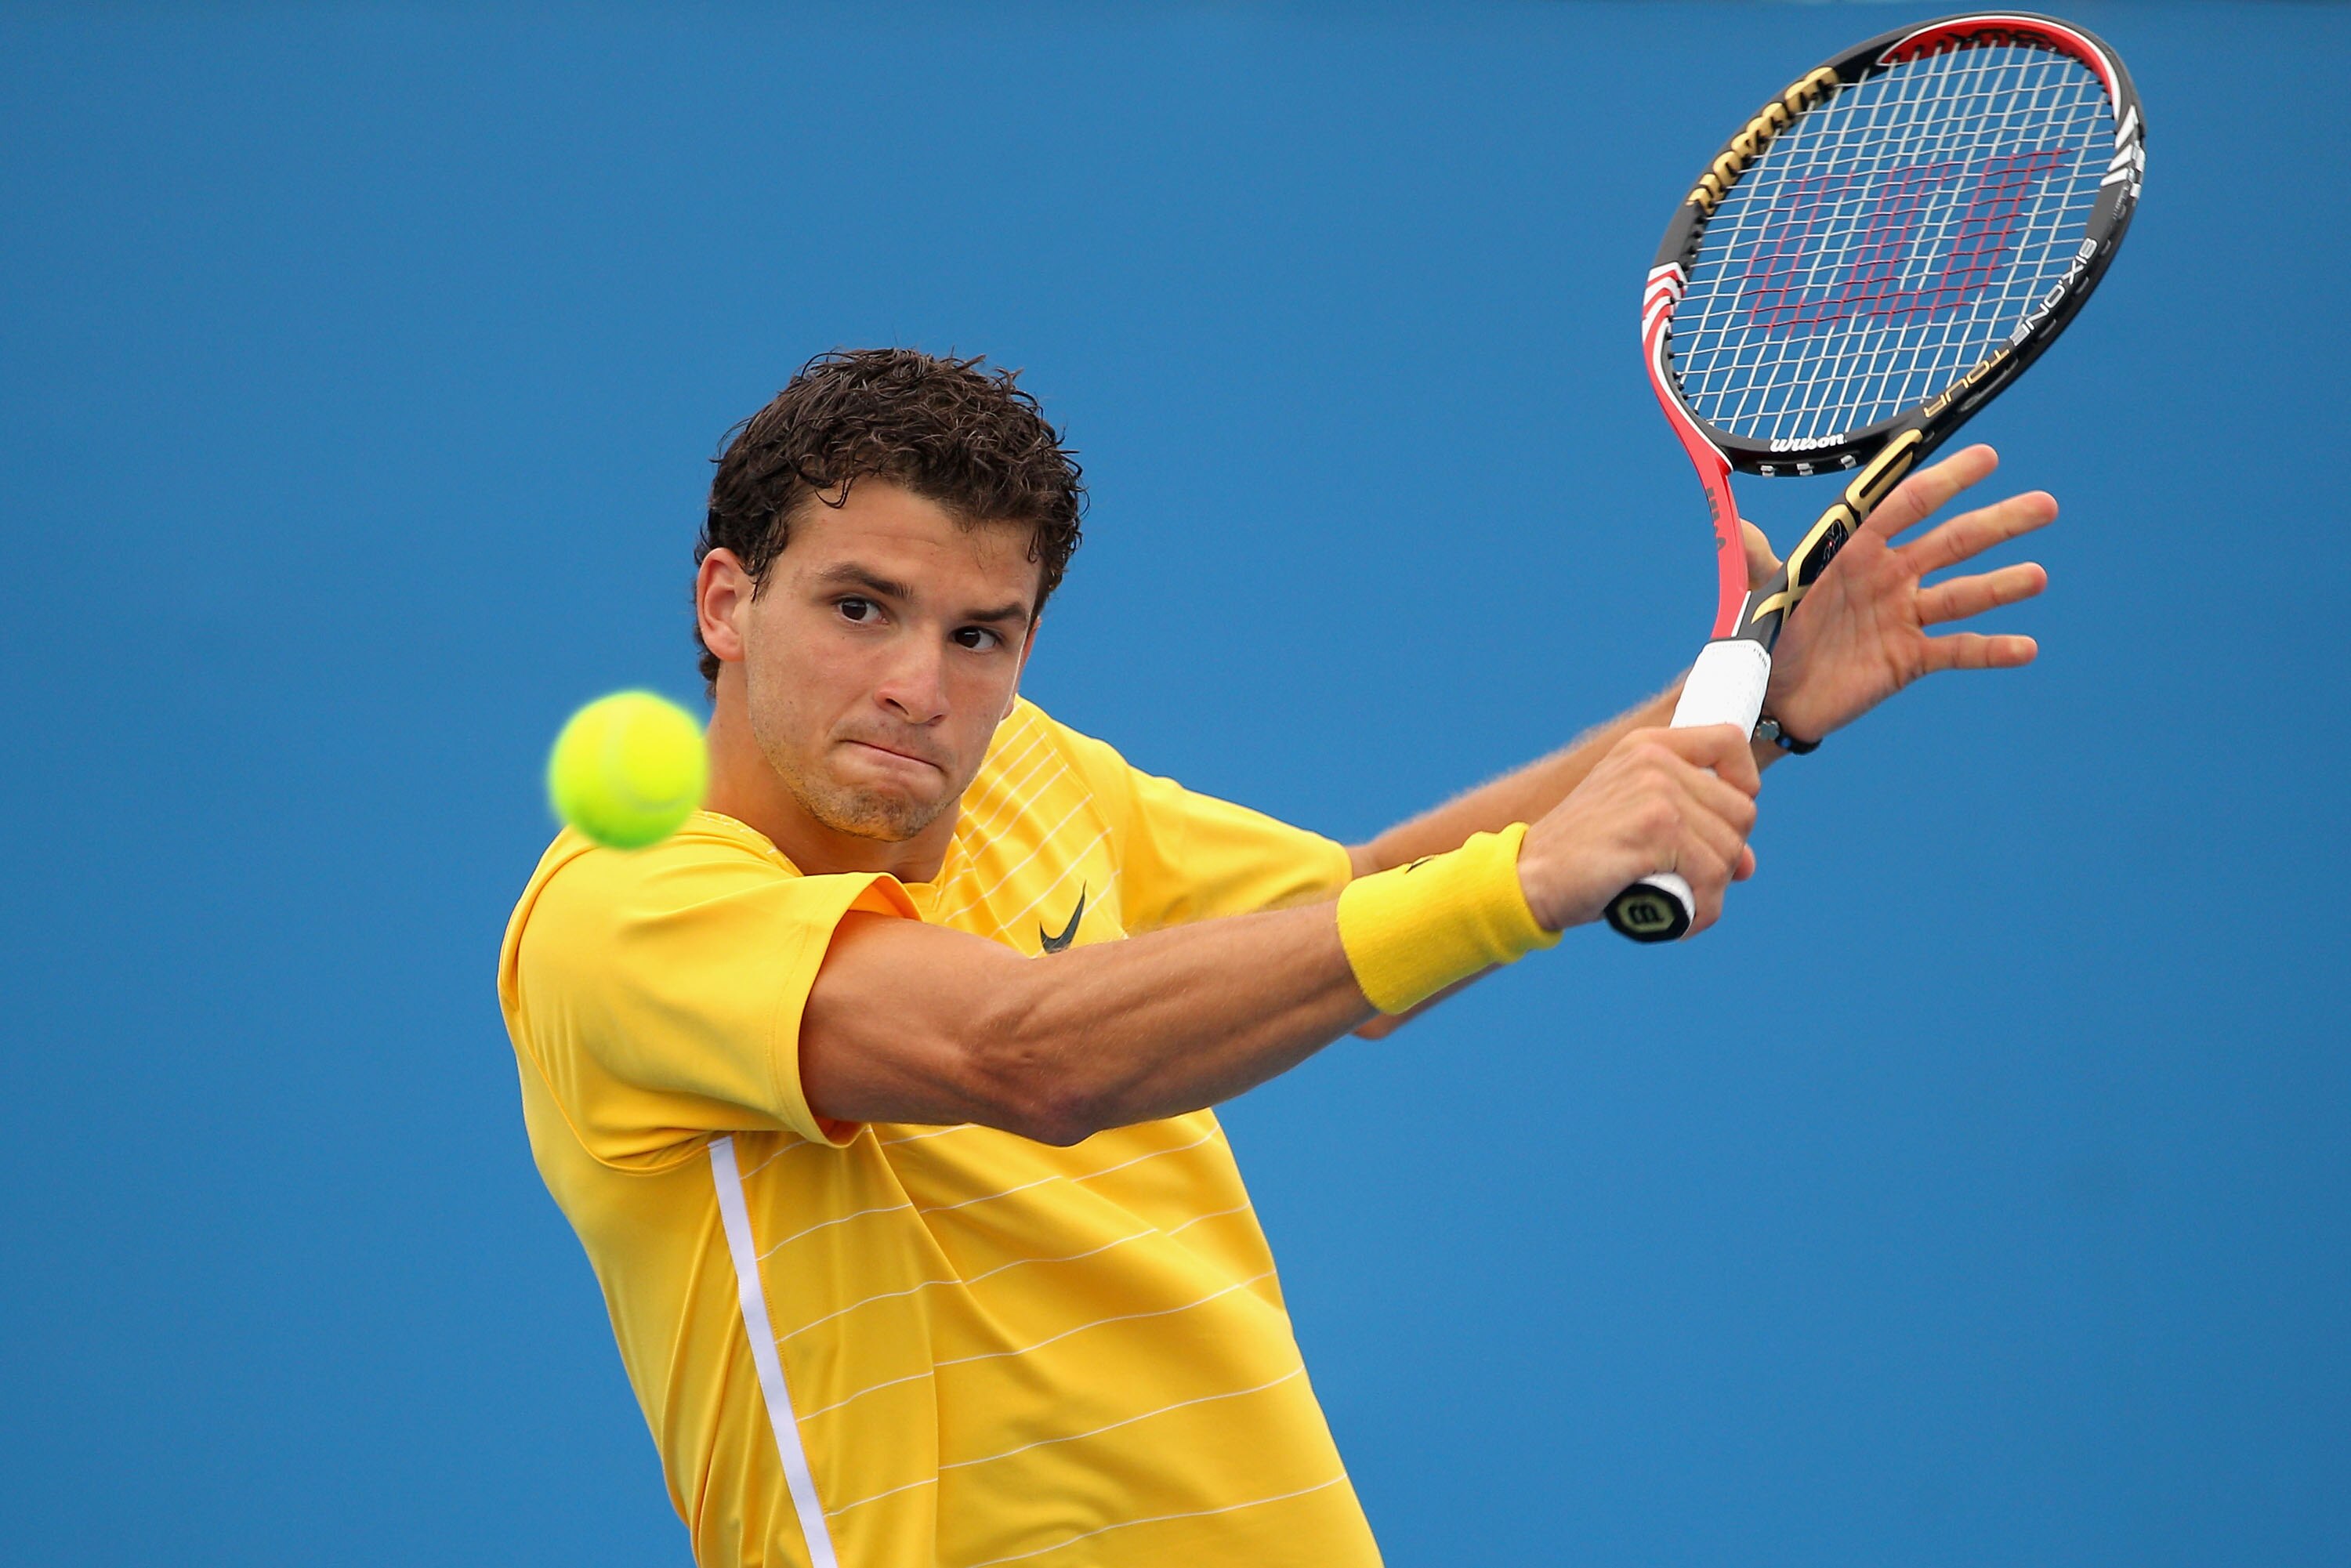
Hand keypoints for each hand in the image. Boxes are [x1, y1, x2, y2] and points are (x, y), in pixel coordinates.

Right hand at [1517, 724, 1759, 934]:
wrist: (1528, 879)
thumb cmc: (1583, 858)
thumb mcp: (1636, 823)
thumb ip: (1691, 828)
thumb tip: (1748, 864)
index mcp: (1647, 747)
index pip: (1729, 741)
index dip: (1743, 782)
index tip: (1724, 820)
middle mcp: (1655, 762)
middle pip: (1740, 812)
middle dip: (1723, 858)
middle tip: (1686, 881)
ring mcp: (1656, 794)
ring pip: (1730, 852)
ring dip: (1710, 891)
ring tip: (1675, 904)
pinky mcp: (1656, 832)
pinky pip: (1711, 879)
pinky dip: (1700, 911)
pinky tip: (1674, 919)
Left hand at [1745, 444, 2053, 742]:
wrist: (1771, 695)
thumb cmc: (1769, 634)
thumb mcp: (1762, 593)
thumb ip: (1762, 560)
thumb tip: (1742, 527)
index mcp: (1857, 550)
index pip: (1906, 505)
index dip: (1945, 481)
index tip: (1987, 458)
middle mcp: (1889, 576)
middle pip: (1951, 542)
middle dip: (1997, 523)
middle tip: (2045, 505)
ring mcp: (1904, 617)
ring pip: (1964, 595)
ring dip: (2002, 585)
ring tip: (2038, 576)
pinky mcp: (1910, 658)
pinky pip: (1958, 650)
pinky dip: (1992, 650)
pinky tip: (2026, 647)